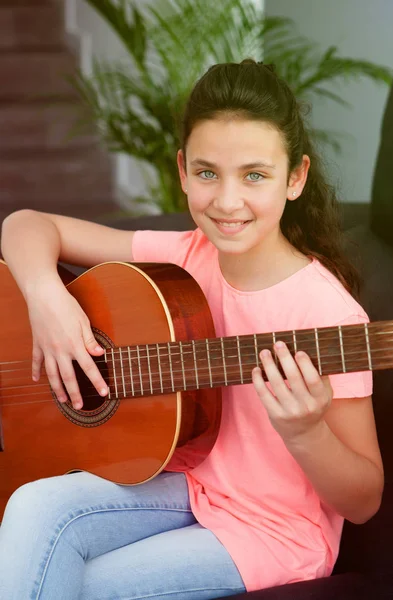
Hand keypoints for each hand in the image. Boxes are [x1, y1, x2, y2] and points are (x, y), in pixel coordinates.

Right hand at [27, 280, 108, 409]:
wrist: (43, 295)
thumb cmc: (66, 305)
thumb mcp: (83, 321)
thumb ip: (90, 340)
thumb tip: (100, 354)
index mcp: (75, 345)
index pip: (89, 368)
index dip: (97, 381)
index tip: (103, 393)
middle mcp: (61, 351)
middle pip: (69, 377)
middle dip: (75, 393)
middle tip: (80, 406)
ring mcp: (47, 349)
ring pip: (52, 374)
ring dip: (57, 389)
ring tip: (62, 400)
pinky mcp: (37, 344)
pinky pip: (36, 361)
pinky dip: (36, 371)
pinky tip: (36, 380)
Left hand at [251, 341, 332, 443]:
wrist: (304, 434)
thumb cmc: (313, 407)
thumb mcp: (324, 395)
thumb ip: (321, 377)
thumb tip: (314, 351)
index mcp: (320, 399)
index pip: (313, 380)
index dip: (306, 365)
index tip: (298, 351)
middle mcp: (306, 406)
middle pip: (294, 378)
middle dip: (285, 358)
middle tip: (278, 344)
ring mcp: (289, 411)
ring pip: (277, 384)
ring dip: (269, 365)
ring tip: (264, 352)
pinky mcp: (275, 415)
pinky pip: (264, 394)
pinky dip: (258, 380)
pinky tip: (256, 369)